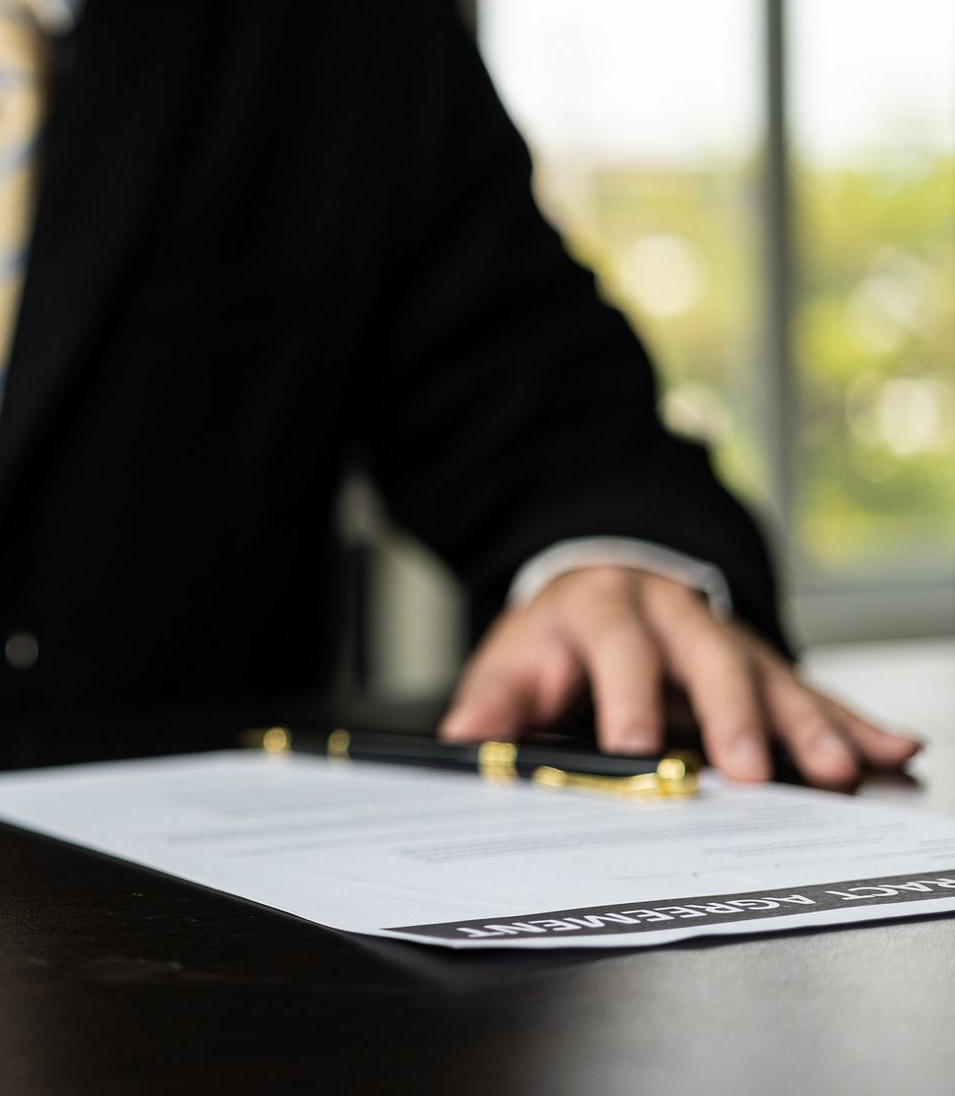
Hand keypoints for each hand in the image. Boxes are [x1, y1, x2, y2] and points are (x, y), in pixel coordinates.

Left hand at [438, 566, 921, 790]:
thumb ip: (490, 704)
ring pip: (771, 677)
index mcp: (602, 606)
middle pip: (709, 658)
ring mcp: (723, 637)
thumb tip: (461, 746)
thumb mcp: (511, 659)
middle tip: (751, 771)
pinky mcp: (760, 664)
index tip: (638, 748)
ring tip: (837, 770)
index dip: (628, 697)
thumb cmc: (555, 636)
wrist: (600, 579)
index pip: (618, 648)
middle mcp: (673, 613)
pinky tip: (888, 750)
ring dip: (807, 726)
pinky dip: (850, 722)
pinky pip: (810, 692)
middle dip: (733, 716)